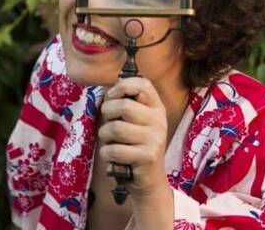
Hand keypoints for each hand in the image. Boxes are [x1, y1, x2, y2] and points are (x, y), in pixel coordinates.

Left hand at [98, 76, 169, 200]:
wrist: (149, 180)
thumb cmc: (135, 146)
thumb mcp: (136, 122)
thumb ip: (125, 104)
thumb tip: (107, 91)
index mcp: (156, 108)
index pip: (143, 84)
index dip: (123, 86)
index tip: (112, 95)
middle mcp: (159, 120)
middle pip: (124, 106)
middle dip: (107, 114)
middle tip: (109, 124)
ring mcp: (155, 139)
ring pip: (115, 128)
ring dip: (105, 136)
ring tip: (111, 142)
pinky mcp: (147, 156)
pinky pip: (114, 150)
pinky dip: (107, 154)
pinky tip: (114, 157)